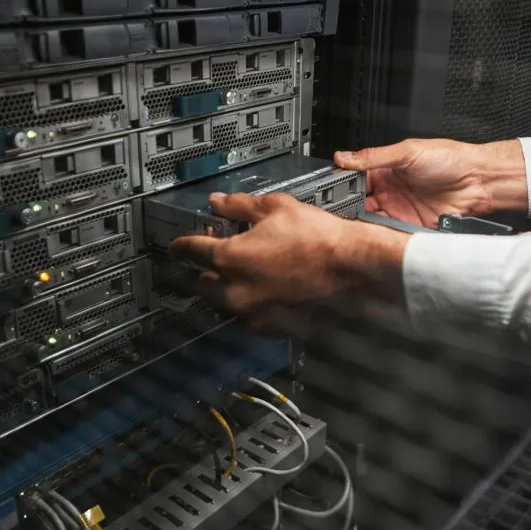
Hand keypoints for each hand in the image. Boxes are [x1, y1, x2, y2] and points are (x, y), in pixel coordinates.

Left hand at [168, 192, 408, 331]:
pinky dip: (251, 305)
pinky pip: (250, 318)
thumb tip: (219, 202)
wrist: (353, 270)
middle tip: (214, 257)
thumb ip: (239, 205)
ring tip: (244, 274)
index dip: (180, 246)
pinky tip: (265, 292)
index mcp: (231, 258)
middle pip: (203, 283)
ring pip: (226, 303)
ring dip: (227, 289)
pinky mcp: (274, 327)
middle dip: (203, 270)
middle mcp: (236, 290)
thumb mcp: (276, 208)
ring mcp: (255, 312)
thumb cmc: (320, 239)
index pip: (190, 251)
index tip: (177, 246)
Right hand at [334, 138, 527, 227]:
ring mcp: (400, 209)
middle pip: (360, 203)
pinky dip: (382, 235)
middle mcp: (391, 191)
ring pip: (372, 221)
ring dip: (364, 223)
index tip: (332, 191)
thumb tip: (345, 157)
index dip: (343, 185)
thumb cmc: (451, 159)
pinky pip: (391, 233)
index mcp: (387, 170)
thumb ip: (375, 156)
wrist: (480, 180)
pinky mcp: (411, 226)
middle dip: (349, 208)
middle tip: (340, 211)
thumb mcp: (408, 152)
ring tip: (355, 223)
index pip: (357, 179)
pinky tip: (376, 232)